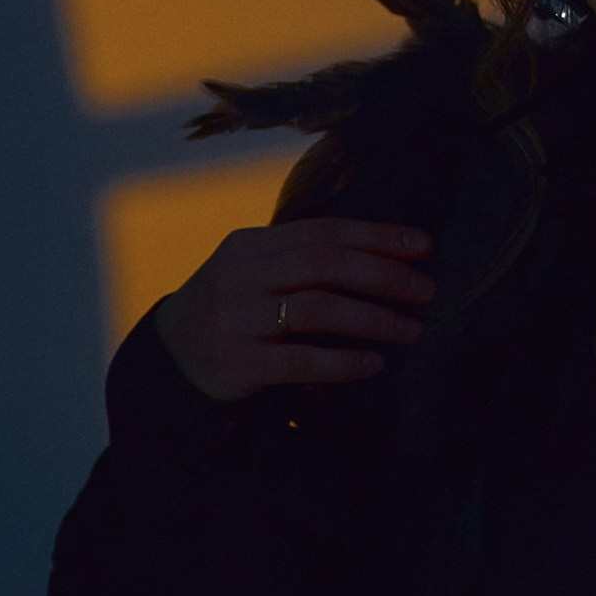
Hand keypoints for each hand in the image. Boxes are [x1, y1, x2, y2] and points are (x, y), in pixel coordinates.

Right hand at [150, 219, 435, 402]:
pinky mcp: (236, 364)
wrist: (170, 357)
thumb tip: (390, 259)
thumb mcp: (256, 272)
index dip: (376, 236)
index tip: (423, 244)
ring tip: (410, 329)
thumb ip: (305, 261)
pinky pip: (299, 360)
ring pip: (316, 308)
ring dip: (372, 317)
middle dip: (382, 274)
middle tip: (426, 290)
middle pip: (324, 263)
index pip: (323, 231)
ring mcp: (235, 319)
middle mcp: (240, 276)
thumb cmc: (235, 309)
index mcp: (250, 244)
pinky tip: (372, 364)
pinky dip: (342, 362)